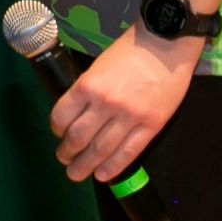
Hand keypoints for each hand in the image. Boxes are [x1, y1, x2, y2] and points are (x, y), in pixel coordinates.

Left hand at [50, 25, 201, 183]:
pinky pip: (128, 153)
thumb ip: (87, 90)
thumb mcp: (98, 66)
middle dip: (67, 153)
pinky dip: (113, 167)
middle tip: (64, 160)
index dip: (56, 129)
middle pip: (78, 137)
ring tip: (77, 174)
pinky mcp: (151, 126)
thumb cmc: (129, 51)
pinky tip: (102, 175)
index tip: (58, 133)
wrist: (165, 45)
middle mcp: (105, 104)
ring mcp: (129, 117)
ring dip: (86, 165)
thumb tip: (76, 113)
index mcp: (88, 86)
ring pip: (101, 150)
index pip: (62, 116)